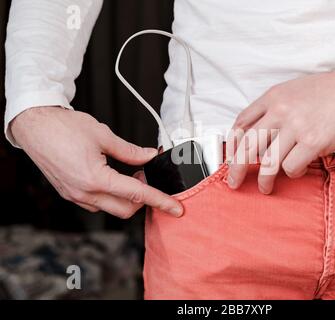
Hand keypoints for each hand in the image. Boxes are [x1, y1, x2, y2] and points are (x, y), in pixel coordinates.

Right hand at [11, 107, 182, 217]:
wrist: (34, 125)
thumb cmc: (63, 127)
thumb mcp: (103, 135)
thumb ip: (130, 151)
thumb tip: (148, 157)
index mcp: (95, 179)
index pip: (137, 194)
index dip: (160, 201)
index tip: (175, 208)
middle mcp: (84, 193)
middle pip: (126, 209)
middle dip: (143, 199)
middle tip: (146, 176)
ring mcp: (75, 196)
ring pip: (111, 208)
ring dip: (126, 197)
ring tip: (130, 174)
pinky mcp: (69, 193)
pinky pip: (97, 203)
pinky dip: (111, 195)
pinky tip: (113, 177)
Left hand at [226, 65, 334, 193]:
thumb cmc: (330, 90)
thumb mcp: (294, 89)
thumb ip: (274, 108)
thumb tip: (259, 133)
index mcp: (273, 97)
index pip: (242, 123)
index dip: (233, 144)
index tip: (231, 157)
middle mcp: (280, 111)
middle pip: (248, 146)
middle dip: (235, 168)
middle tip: (233, 181)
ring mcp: (296, 127)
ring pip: (267, 162)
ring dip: (264, 179)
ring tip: (264, 187)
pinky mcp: (314, 142)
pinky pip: (292, 167)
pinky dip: (293, 172)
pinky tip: (299, 168)